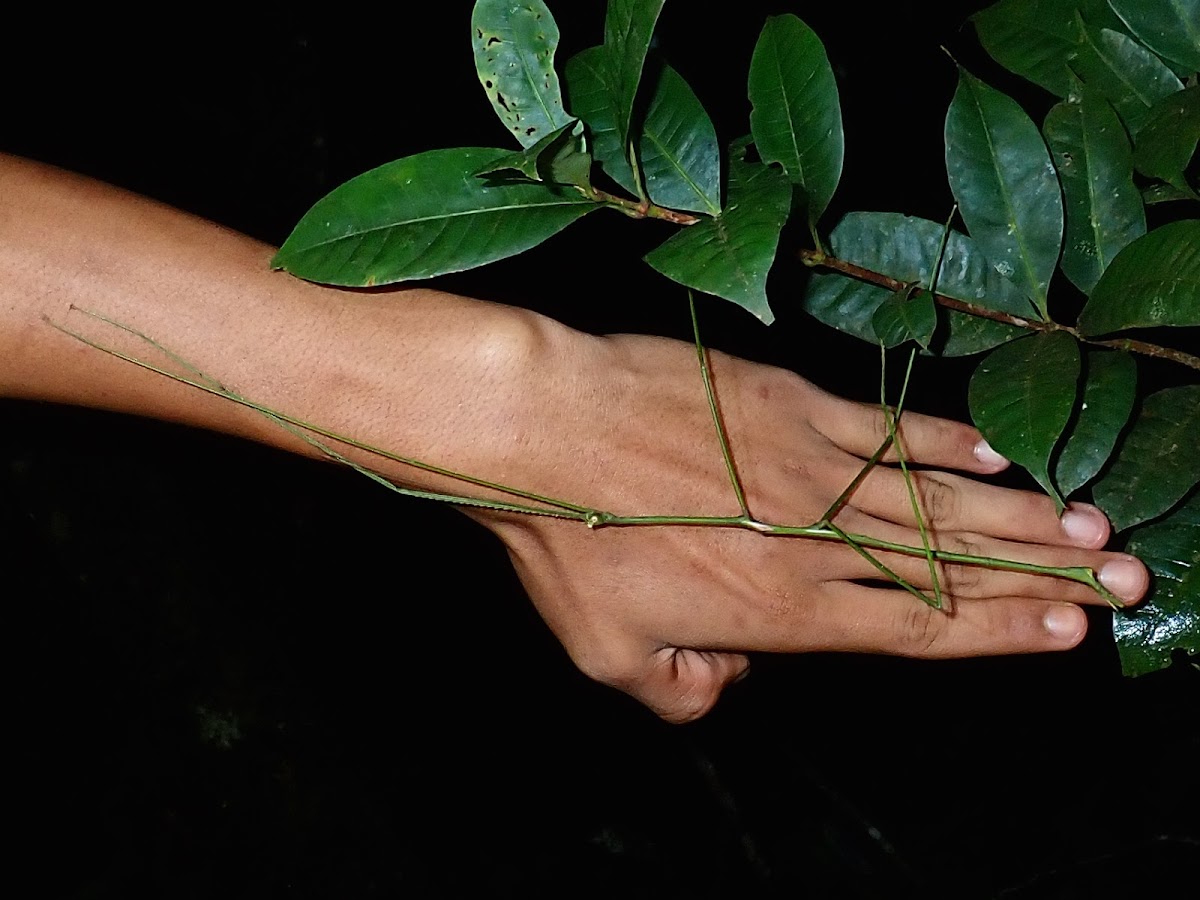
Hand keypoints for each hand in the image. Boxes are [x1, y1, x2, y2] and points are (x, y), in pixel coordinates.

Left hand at [479, 330, 1149, 722]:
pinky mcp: (790, 402)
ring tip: (1090, 521)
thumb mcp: (609, 655)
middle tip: (1124, 573)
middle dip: (1046, 571)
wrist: (543, 429)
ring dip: (1020, 512)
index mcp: (781, 608)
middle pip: (953, 560)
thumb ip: (684, 692)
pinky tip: (992, 456)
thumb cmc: (569, 540)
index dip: (997, 629)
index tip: (1066, 627)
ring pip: (937, 495)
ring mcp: (811, 462)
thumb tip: (727, 681)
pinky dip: (944, 442)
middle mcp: (815, 537)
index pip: (916, 626)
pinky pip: (887, 427)